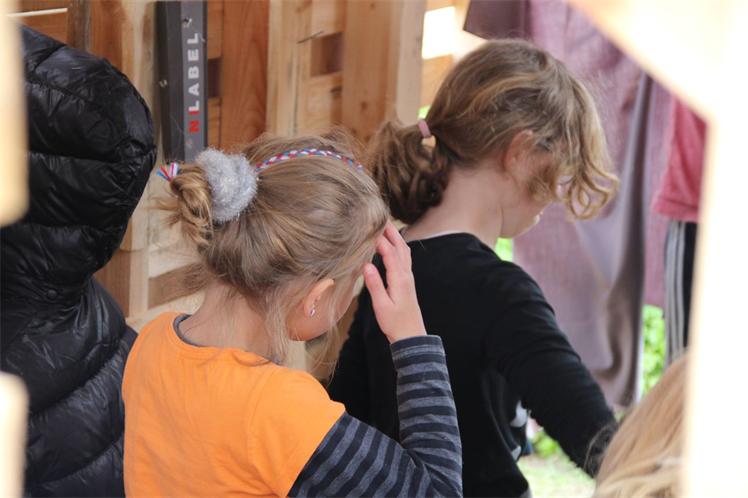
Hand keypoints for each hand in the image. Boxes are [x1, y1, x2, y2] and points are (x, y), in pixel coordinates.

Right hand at [363, 222, 426, 342]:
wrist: (411, 336)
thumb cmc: (395, 323)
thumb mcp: (382, 306)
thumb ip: (375, 285)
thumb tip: (366, 265)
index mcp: (400, 279)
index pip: (390, 253)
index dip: (380, 239)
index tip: (370, 226)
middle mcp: (406, 275)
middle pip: (401, 247)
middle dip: (391, 232)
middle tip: (380, 217)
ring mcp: (408, 278)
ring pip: (405, 251)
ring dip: (396, 237)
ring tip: (385, 226)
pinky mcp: (407, 281)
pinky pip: (404, 258)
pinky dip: (398, 246)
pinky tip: (392, 245)